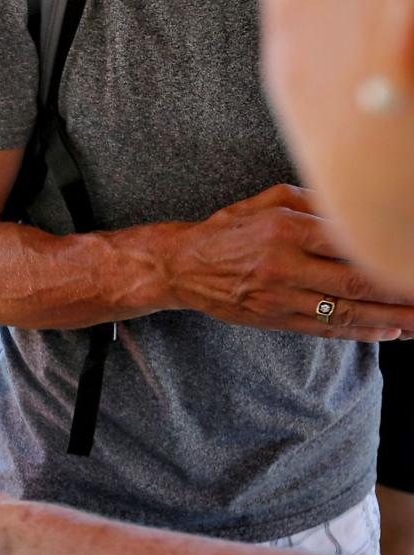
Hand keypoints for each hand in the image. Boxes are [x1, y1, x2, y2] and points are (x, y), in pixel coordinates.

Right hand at [167, 184, 413, 340]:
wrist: (182, 267)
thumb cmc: (228, 230)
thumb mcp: (269, 202)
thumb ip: (315, 202)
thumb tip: (358, 208)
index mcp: (287, 230)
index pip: (352, 242)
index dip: (389, 252)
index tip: (412, 258)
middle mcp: (285, 266)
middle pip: (357, 281)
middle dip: (401, 291)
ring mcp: (280, 297)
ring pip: (346, 311)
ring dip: (391, 319)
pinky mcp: (274, 319)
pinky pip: (324, 328)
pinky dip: (360, 332)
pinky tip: (388, 332)